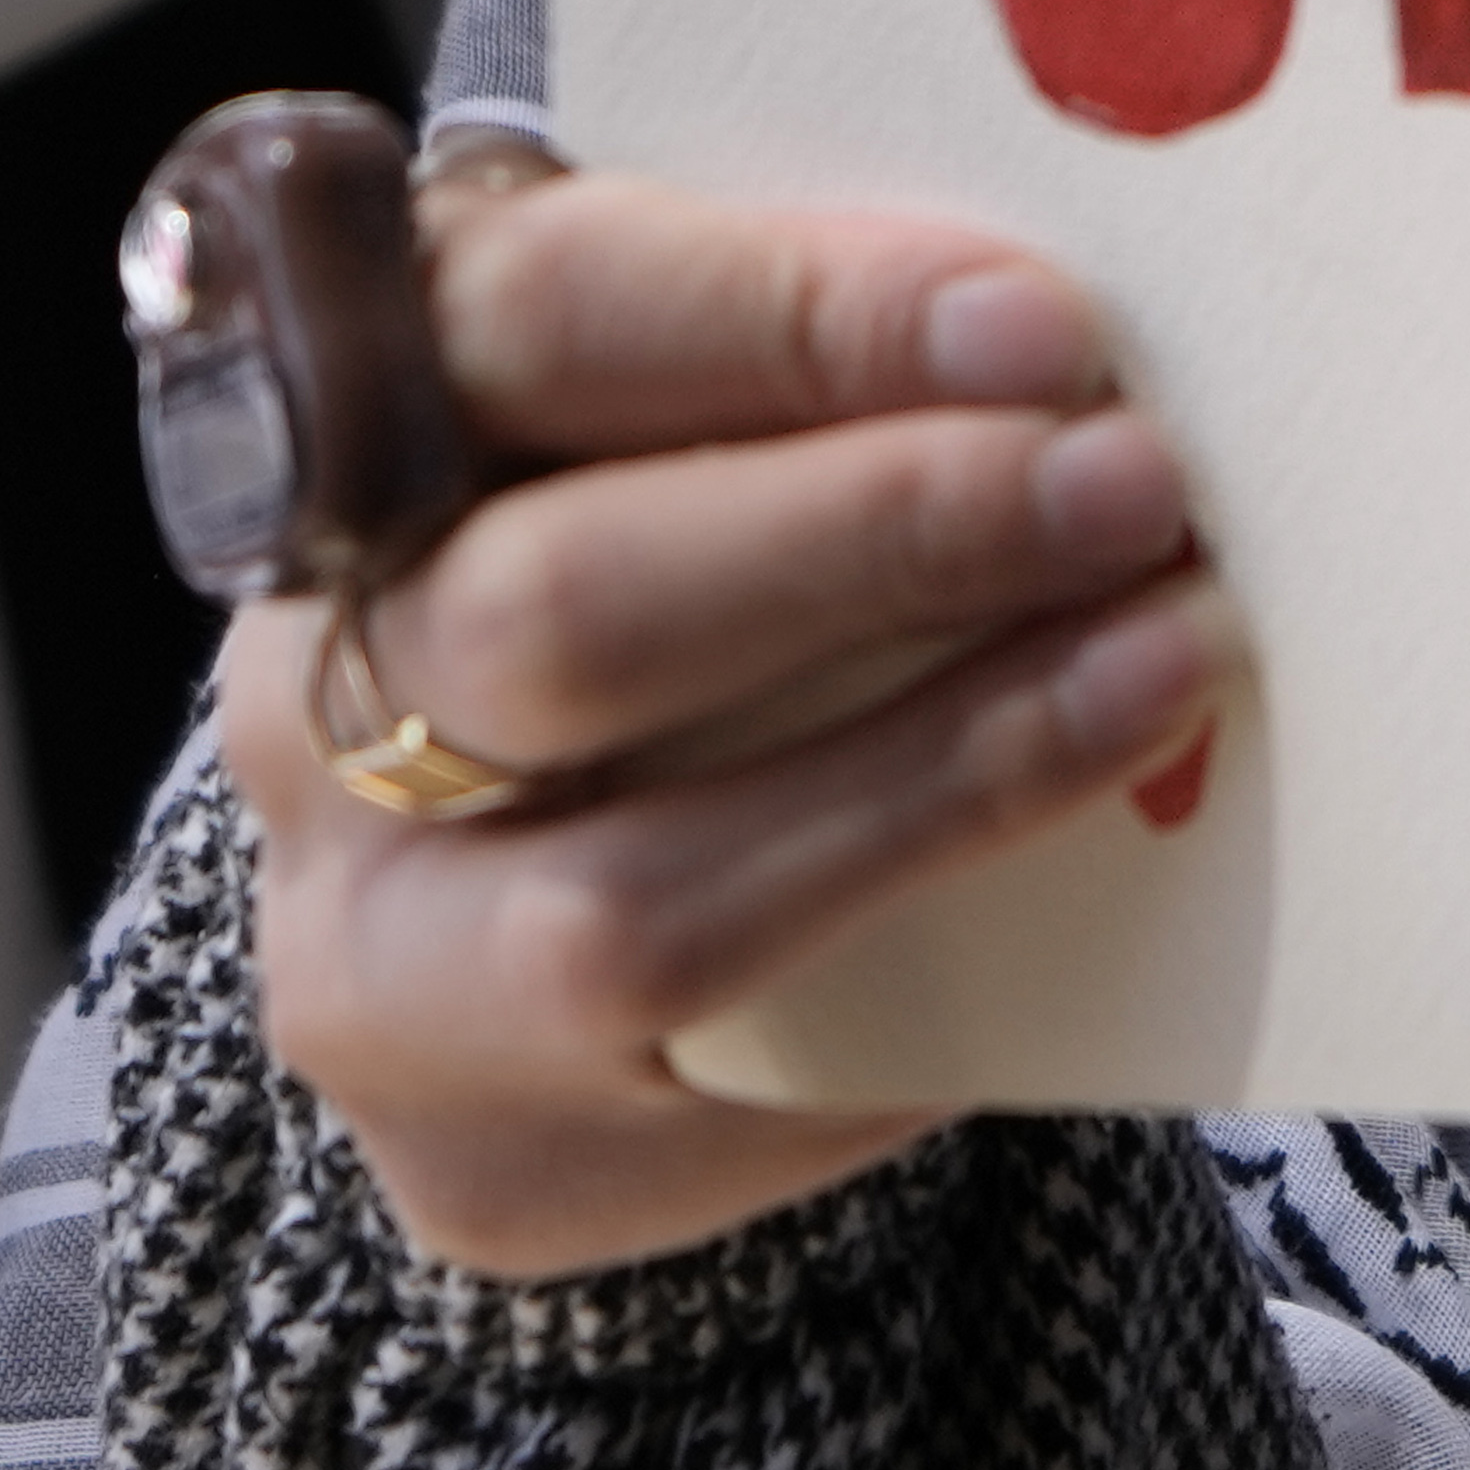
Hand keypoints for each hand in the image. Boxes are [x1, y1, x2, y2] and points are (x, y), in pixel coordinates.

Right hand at [238, 166, 1229, 1282]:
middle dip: (874, 534)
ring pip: (626, 893)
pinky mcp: (487, 1160)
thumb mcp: (700, 430)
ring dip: (942, 762)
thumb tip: (1085, 331)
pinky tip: (1099, 844)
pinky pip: (724, 1083)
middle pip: (554, 608)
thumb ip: (815, 365)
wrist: (553, 933)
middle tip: (1128, 488)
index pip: (527, 321)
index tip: (1042, 327)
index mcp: (354, 437)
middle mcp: (306, 697)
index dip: (783, 309)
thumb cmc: (690, 594)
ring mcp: (372, 951)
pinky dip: (934, 937)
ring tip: (1163, 662)